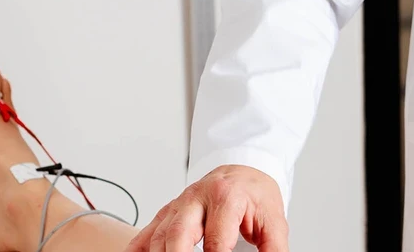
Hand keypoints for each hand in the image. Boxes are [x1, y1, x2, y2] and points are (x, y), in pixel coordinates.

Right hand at [125, 165, 288, 251]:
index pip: (216, 242)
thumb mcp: (274, 222)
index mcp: (226, 197)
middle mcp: (198, 197)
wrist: (244, 169)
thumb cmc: (256, 196)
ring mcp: (181, 203)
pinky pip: (149, 228)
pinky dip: (139, 247)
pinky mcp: (171, 209)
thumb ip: (274, 251)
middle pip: (178, 233)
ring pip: (161, 233)